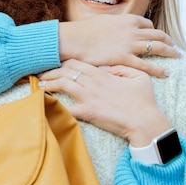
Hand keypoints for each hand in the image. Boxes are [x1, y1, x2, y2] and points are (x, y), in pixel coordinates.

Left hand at [39, 59, 171, 145]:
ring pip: (63, 85)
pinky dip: (55, 105)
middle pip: (66, 71)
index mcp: (104, 74)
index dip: (65, 62)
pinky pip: (67, 108)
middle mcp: (93, 83)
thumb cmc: (144, 101)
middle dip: (52, 71)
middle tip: (42, 73)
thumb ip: (123, 69)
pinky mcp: (88, 112)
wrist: (145, 122)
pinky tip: (45, 104)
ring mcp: (89, 97)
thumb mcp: (139, 77)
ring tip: (39, 85)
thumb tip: (108, 68)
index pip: (78, 63)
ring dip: (49, 84)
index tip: (56, 64)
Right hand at [58, 14, 178, 77]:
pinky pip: (147, 64)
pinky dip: (158, 69)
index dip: (154, 31)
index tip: (157, 36)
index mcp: (127, 20)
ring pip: (157, 46)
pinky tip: (166, 73)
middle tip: (174, 47)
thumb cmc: (84, 32)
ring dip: (169, 52)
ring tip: (177, 57)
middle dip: (168, 40)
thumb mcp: (103, 22)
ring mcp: (130, 44)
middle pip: (157, 34)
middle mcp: (132, 30)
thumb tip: (115, 29)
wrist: (74, 39)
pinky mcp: (125, 58)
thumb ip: (114, 26)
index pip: (147, 24)